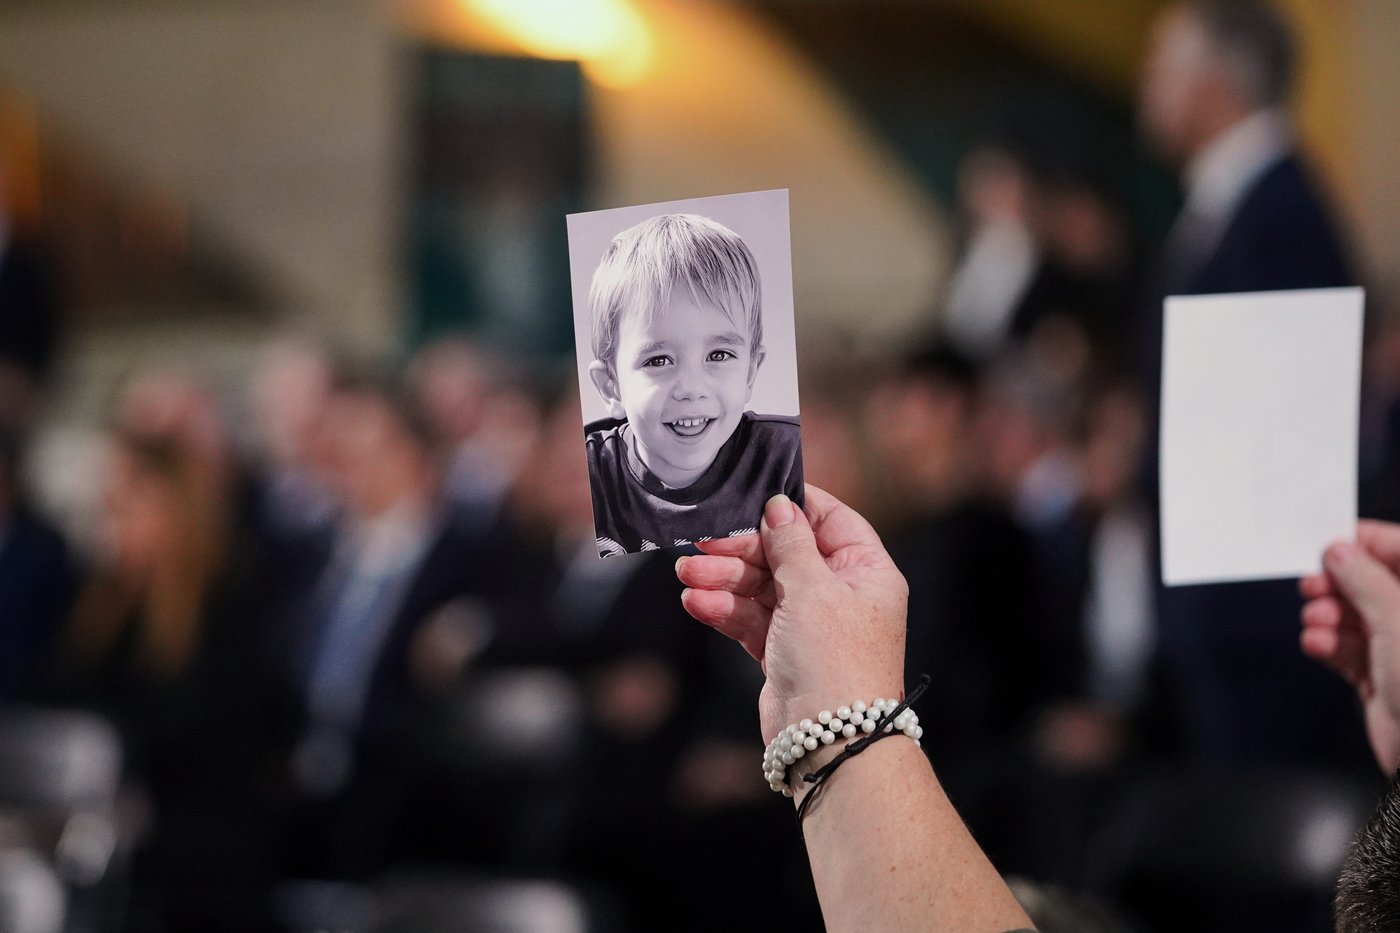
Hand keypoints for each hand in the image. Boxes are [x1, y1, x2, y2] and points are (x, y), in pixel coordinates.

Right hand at [676, 485, 907, 742]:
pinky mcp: (784, 651)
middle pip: (785, 554)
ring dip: (724, 579)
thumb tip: (780, 506)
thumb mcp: (814, 589)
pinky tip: (696, 602)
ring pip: (761, 587)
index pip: (829, 520)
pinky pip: (751, 619)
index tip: (751, 496)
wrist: (830, 740)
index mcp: (866, 570)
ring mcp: (812, 624)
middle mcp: (842, 593)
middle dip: (741, 550)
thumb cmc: (835, 660)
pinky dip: (725, 610)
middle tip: (701, 543)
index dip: (790, 508)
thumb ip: (791, 544)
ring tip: (687, 576)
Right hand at [1300, 520, 1399, 770]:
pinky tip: (1317, 644)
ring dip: (1328, 616)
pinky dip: (1327, 644)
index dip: (1366, 545)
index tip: (1331, 543)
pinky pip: (1346, 649)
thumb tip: (1340, 551)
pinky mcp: (1380, 677)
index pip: (1399, 551)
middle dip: (1339, 585)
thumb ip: (1365, 581)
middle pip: (1371, 584)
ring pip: (1354, 616)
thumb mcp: (1397, 620)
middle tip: (1314, 585)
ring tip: (1318, 621)